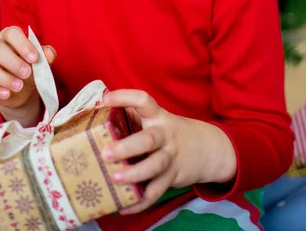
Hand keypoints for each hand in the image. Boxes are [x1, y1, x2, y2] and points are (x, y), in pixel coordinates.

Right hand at [0, 26, 56, 116]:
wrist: (22, 88)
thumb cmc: (30, 66)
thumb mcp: (40, 60)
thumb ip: (45, 55)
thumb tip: (49, 54)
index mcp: (8, 36)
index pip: (12, 33)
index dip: (23, 45)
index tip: (34, 58)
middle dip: (12, 61)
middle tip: (27, 73)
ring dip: (4, 78)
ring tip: (19, 86)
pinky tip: (7, 94)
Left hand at [101, 90, 236, 214]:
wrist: (207, 148)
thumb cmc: (169, 132)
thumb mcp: (157, 119)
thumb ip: (133, 115)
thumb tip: (97, 113)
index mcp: (158, 116)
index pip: (143, 101)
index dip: (125, 97)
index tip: (106, 99)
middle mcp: (164, 135)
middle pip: (148, 140)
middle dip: (127, 147)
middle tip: (106, 153)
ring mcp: (170, 157)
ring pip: (154, 167)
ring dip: (135, 174)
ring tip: (115, 179)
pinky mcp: (172, 177)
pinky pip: (156, 192)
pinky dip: (140, 202)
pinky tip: (123, 207)